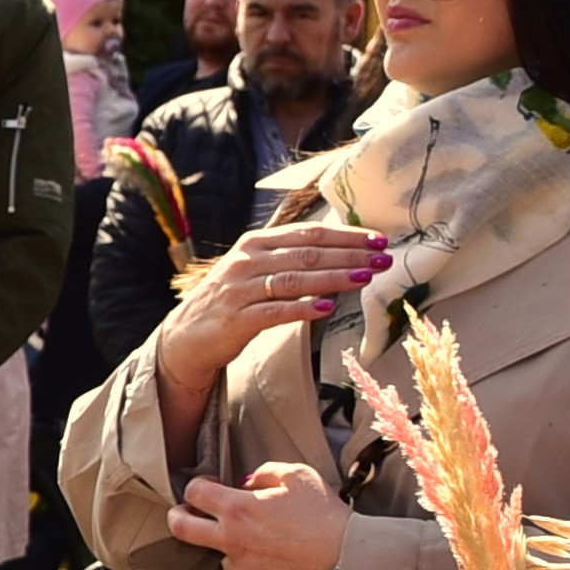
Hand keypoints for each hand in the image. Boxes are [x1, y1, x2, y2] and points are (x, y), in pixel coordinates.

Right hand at [157, 220, 384, 428]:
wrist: (186, 336)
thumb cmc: (231, 301)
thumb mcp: (254, 269)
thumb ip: (289, 258)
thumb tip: (342, 251)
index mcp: (254, 243)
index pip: (308, 233)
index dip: (346, 235)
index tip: (378, 239)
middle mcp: (246, 261)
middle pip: (307, 253)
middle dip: (349, 255)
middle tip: (383, 258)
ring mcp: (240, 290)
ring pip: (295, 279)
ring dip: (335, 278)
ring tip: (366, 277)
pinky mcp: (237, 319)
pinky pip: (276, 311)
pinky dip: (303, 308)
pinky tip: (328, 308)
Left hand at [169, 456, 350, 569]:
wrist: (350, 559)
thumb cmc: (327, 517)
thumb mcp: (299, 476)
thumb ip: (266, 472)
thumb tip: (249, 481)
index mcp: (237, 509)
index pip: (194, 492)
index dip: (196, 485)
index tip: (206, 486)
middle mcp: (232, 540)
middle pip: (181, 528)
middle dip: (177, 517)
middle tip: (184, 513)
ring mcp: (244, 568)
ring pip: (221, 558)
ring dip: (230, 549)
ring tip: (257, 542)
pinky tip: (277, 563)